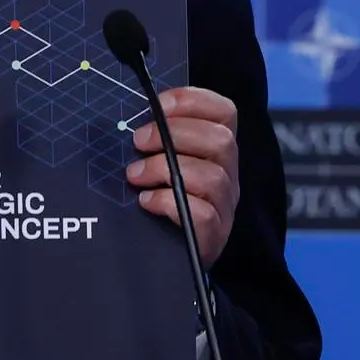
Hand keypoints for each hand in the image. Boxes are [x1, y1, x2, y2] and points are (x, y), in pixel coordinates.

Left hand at [125, 86, 240, 266]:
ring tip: (135, 175)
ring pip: (213, 177)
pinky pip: (202, 213)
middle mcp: (228, 174)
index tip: (158, 105)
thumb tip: (130, 117)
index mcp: (216, 149)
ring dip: (164, 169)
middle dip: (174, 134)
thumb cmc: (161, 200)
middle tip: (138, 142)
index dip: (192, 101)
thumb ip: (156, 139)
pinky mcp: (214, 235)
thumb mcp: (161, 162)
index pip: (224, 112)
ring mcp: (225, 206)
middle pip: (221, 140)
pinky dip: (167, 202)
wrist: (168, 258)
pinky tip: (146, 201)